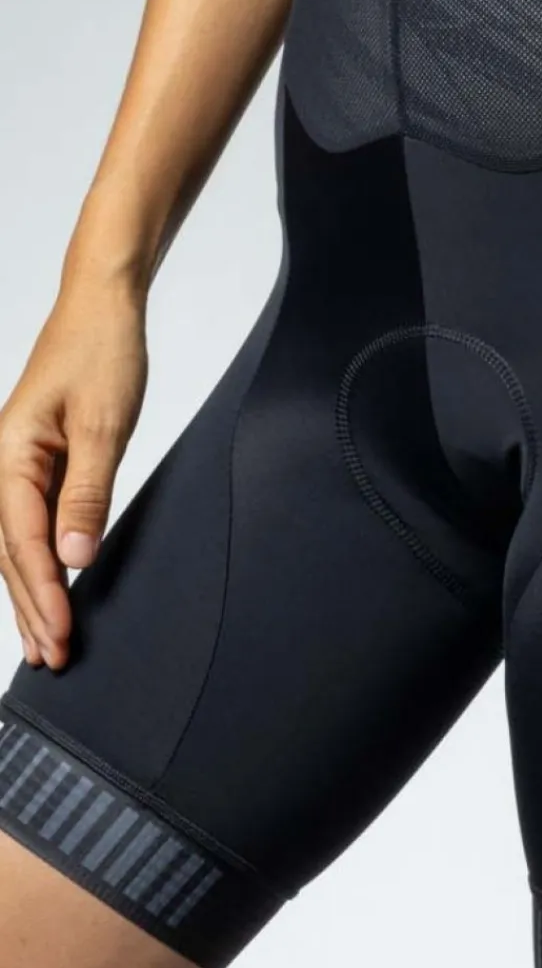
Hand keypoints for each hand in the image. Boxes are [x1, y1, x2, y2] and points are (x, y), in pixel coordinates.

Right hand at [0, 282, 148, 669]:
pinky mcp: (36, 461)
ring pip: (15, 542)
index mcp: (11, 453)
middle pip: (10, 551)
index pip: (24, 539)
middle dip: (30, 607)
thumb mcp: (106, 424)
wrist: (101, 308)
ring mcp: (16, 463)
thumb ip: (89, 491)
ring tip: (40, 643)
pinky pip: (30, 522)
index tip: (61, 635)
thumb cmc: (102, 353)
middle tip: (51, 659)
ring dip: (29, 593)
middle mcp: (3, 462)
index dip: (43, 592)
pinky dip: (40, 560)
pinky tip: (49, 588)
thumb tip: (75, 554)